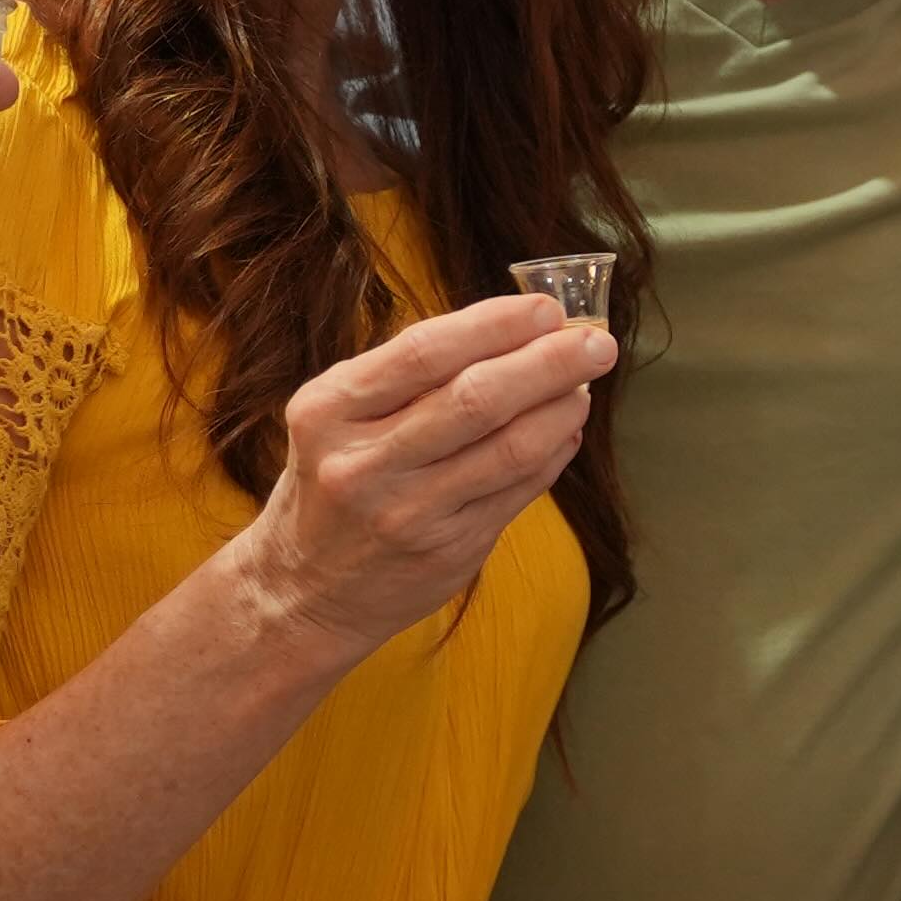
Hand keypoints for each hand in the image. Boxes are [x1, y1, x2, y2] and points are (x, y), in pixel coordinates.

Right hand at [228, 294, 614, 657]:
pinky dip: (553, 453)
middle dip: (548, 363)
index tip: (547, 308)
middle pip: (477, 399)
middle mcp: (363, 463)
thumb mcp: (338, 418)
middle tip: (596, 342)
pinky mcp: (448, 550)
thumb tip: (515, 329)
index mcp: (329, 411)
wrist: (303, 591)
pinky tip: (566, 430)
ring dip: (561, 409)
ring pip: (510, 449)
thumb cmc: (332, 482)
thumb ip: (410, 375)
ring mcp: (408, 513)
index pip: (425, 352)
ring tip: (584, 385)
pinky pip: (519, 490)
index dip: (496, 324)